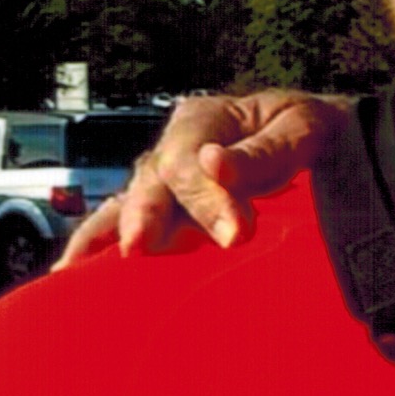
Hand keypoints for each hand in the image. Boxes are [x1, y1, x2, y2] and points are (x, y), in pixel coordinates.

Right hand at [55, 88, 340, 268]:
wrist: (321, 145)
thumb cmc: (314, 134)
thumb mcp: (301, 130)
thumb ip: (263, 151)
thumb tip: (213, 163)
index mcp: (204, 120)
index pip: (190, 161)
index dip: (206, 198)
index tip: (237, 234)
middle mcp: (174, 149)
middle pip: (150, 183)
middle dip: (146, 217)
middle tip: (140, 248)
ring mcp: (166, 181)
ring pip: (127, 205)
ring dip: (103, 237)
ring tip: (73, 271)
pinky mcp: (168, 213)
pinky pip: (127, 226)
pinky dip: (100, 247)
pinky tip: (73, 275)